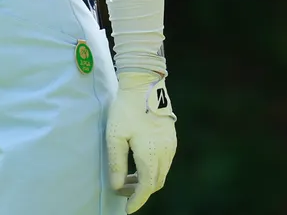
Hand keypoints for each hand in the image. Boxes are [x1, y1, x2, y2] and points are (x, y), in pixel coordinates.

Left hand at [106, 72, 177, 211]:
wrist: (144, 85)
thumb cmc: (125, 109)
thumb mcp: (115, 136)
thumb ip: (116, 162)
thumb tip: (117, 186)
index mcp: (151, 154)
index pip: (147, 187)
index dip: (137, 200)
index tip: (127, 209)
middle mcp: (165, 153)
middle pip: (156, 183)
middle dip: (141, 192)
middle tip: (123, 192)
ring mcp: (170, 146)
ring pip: (161, 173)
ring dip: (147, 180)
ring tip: (128, 178)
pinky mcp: (171, 139)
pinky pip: (164, 162)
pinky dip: (152, 169)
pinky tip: (138, 164)